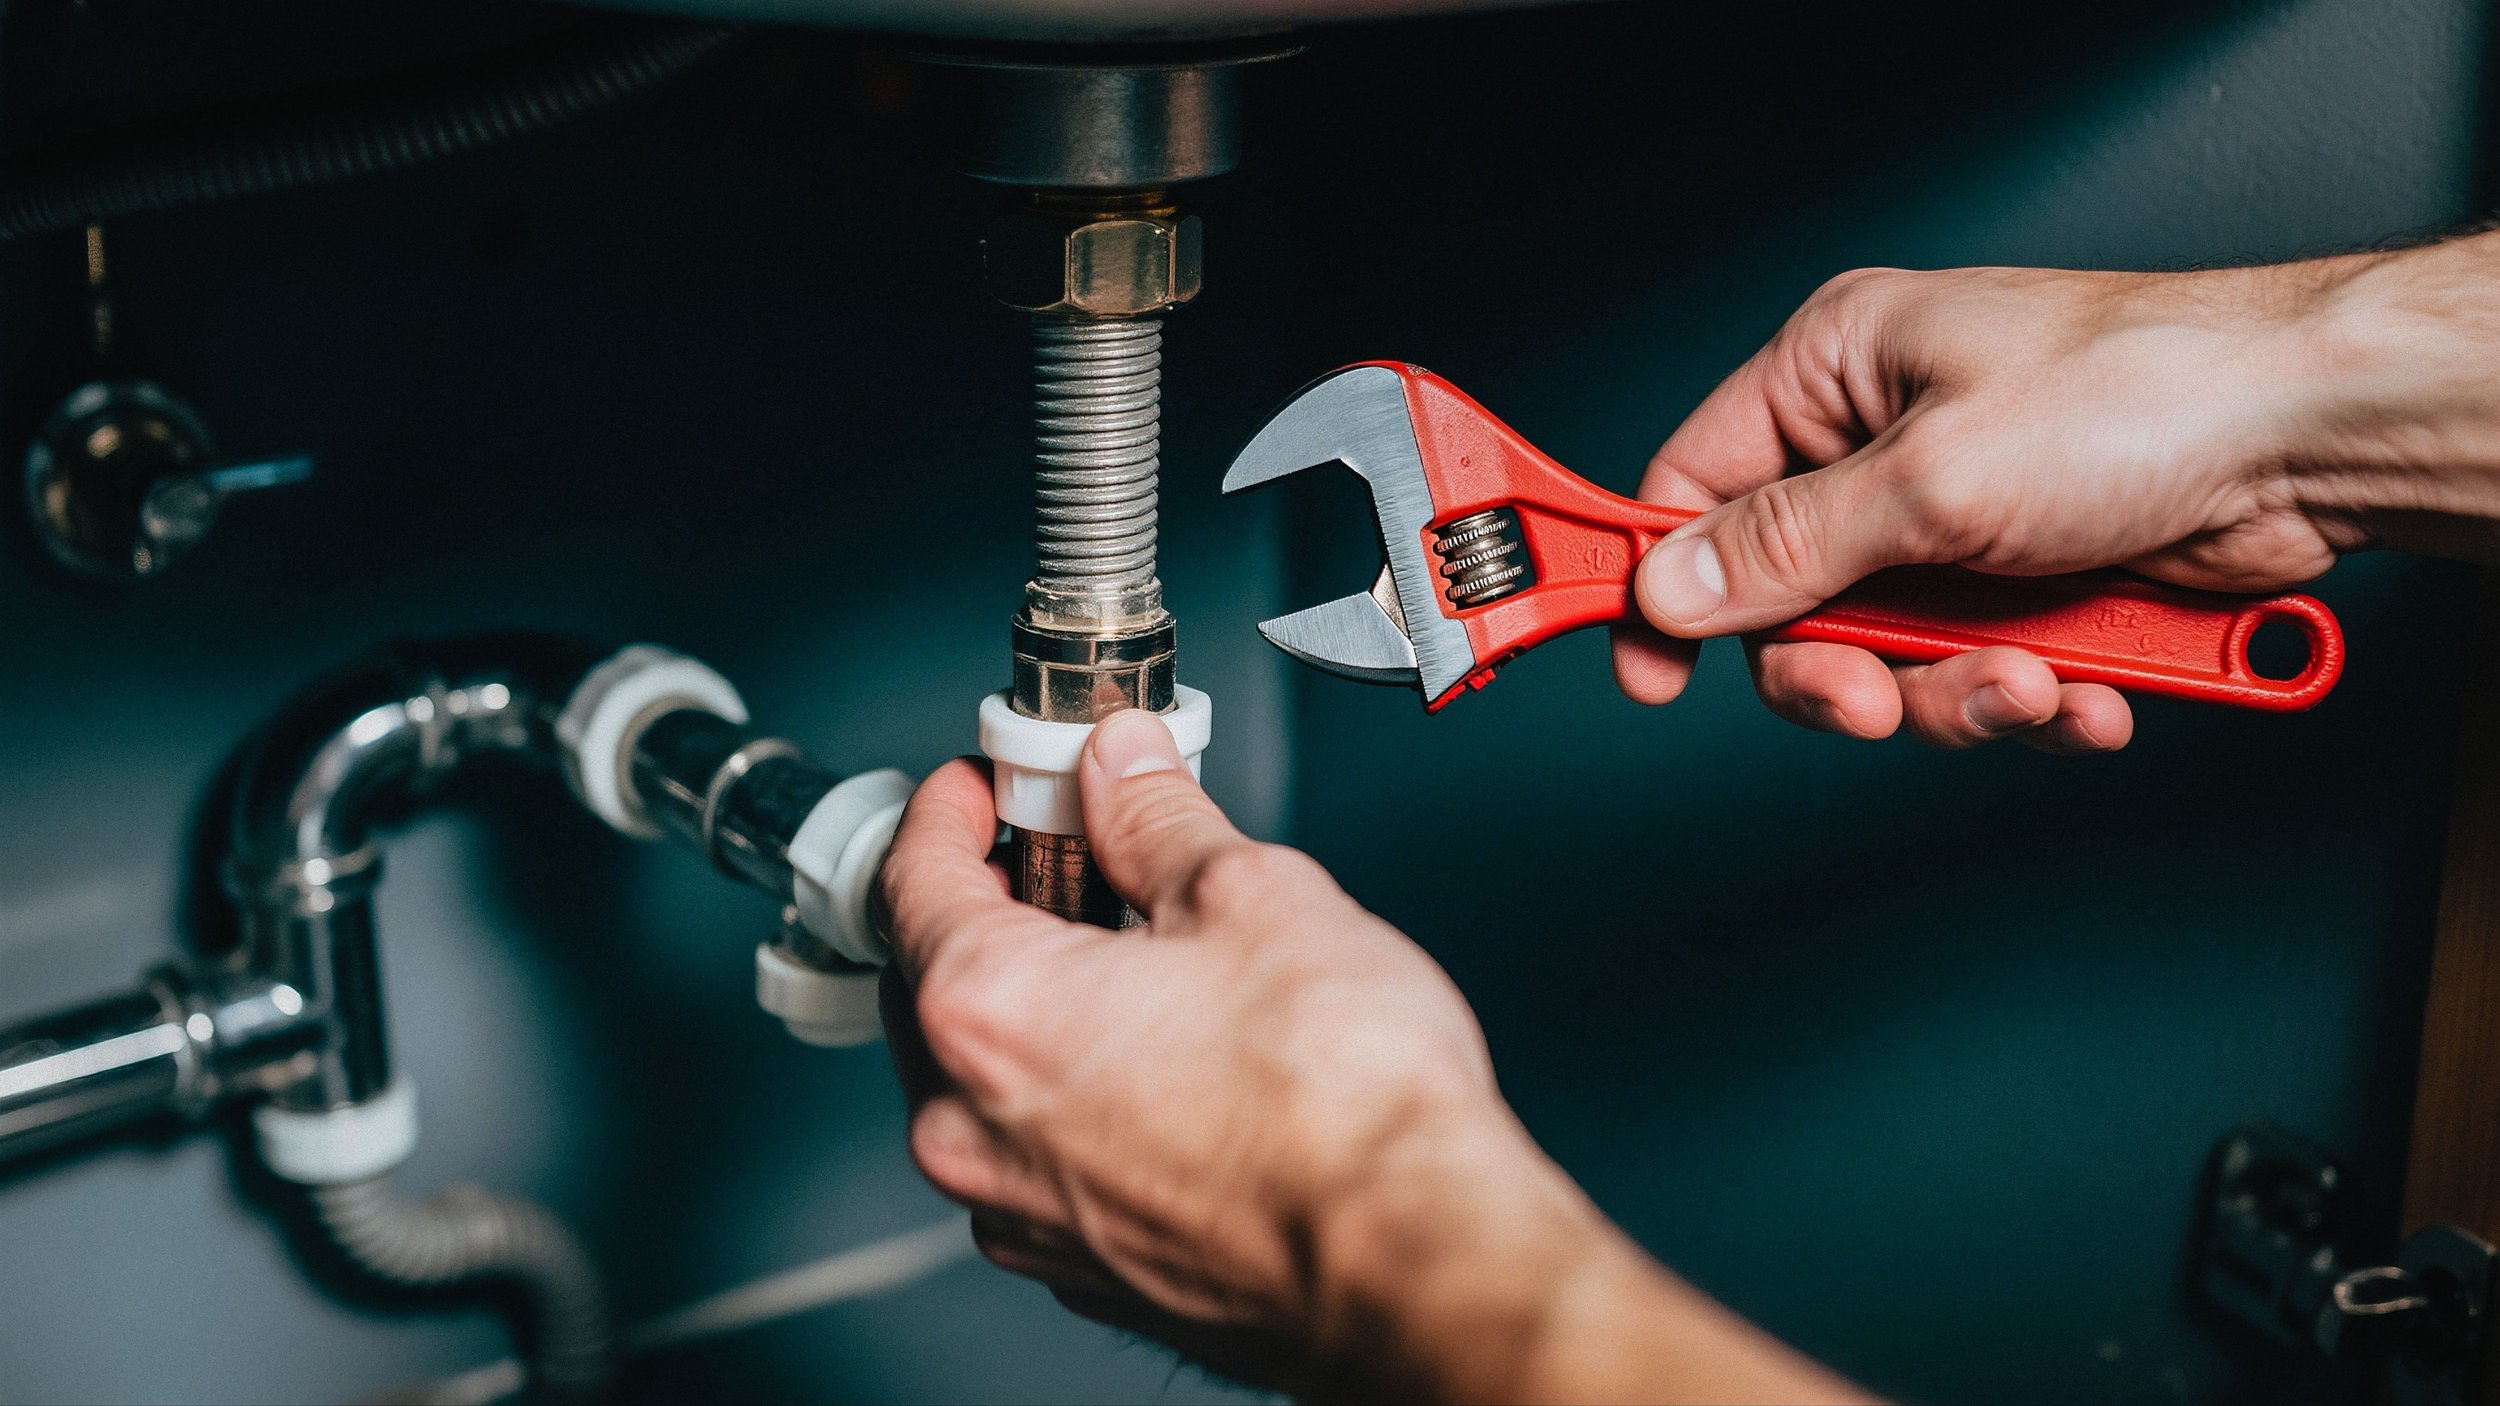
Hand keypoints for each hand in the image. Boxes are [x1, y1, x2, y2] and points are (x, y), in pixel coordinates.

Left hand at [879, 710, 1864, 1402]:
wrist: (1412, 1262)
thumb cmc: (1339, 1105)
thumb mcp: (1251, 892)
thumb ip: (1158, 818)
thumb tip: (1127, 772)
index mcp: (989, 1013)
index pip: (914, 877)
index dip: (953, 808)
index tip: (985, 784)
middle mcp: (975, 1130)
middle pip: (939, 983)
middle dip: (999, 906)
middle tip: (1072, 853)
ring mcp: (1026, 1215)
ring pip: (992, 1082)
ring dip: (1042, 1009)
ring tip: (1142, 957)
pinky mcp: (1089, 1268)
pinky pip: (1048, 1157)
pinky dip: (1080, 1099)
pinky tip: (1167, 1060)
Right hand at [1611, 242, 2499, 748]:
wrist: (2312, 442)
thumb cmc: (2141, 393)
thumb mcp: (1930, 478)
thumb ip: (1786, 546)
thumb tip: (1671, 586)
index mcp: (1836, 371)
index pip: (1695, 485)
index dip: (1663, 584)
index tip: (1648, 670)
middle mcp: (1885, 443)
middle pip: (1788, 603)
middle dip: (1845, 672)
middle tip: (1878, 699)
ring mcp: (1957, 519)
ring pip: (1887, 659)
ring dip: (1956, 696)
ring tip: (2029, 682)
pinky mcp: (2026, 584)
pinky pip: (1978, 674)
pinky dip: (2028, 700)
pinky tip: (2085, 689)